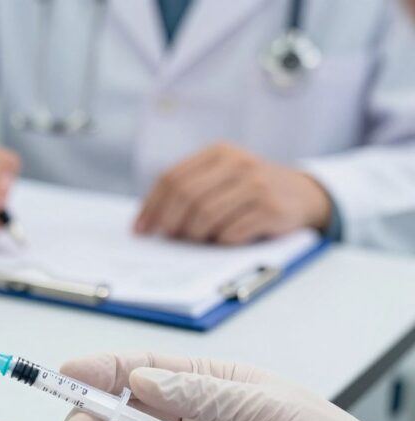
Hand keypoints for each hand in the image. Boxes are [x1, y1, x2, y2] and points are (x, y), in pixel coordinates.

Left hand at [134, 143, 331, 243]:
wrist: (304, 196)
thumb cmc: (251, 192)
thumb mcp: (223, 178)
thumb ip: (190, 190)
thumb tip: (148, 222)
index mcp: (219, 153)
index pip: (172, 178)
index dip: (151, 206)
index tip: (141, 230)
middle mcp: (238, 163)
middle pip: (186, 197)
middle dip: (171, 223)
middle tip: (170, 238)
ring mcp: (256, 185)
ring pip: (205, 216)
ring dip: (196, 235)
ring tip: (199, 240)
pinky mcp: (271, 208)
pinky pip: (231, 232)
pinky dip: (221, 241)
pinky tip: (225, 240)